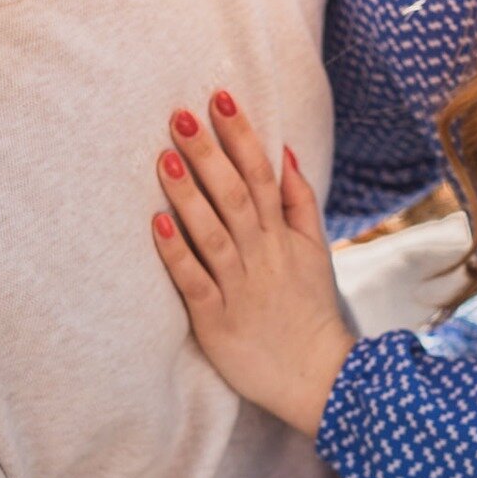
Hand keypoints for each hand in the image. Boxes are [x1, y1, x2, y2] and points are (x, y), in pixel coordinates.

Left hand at [153, 92, 355, 435]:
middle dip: (208, 153)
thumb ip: (298, 201)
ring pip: (213, 234)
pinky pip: (195, 283)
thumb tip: (284, 150)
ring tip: (164, 158)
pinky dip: (177, 254)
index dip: (241, 136)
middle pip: (234, 196)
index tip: (220, 98)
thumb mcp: (315, 251)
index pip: (262, 175)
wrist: (320, 379)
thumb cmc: (308, 310)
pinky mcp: (217, 322)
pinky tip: (157, 224)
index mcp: (283, 236)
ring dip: (189, 195)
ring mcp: (240, 288)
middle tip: (180, 114)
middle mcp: (262, 256)